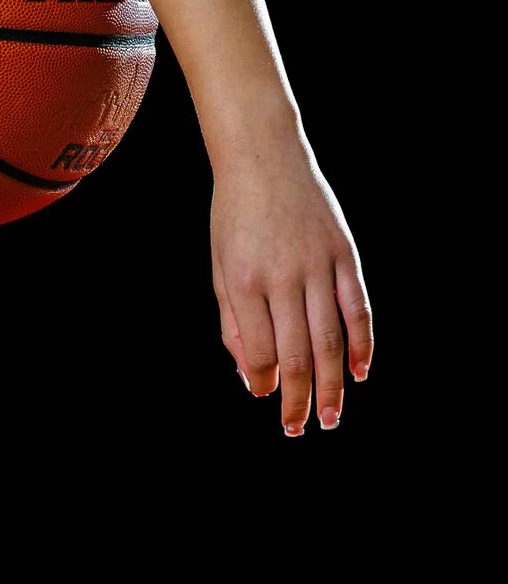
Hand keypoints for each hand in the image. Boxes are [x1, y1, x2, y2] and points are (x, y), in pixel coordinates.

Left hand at [210, 145, 371, 433]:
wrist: (263, 154)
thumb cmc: (235, 216)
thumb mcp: (220, 265)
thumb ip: (233, 321)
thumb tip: (251, 375)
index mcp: (244, 279)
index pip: (259, 349)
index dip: (263, 381)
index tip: (266, 398)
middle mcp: (283, 274)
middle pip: (297, 352)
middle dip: (300, 398)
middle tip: (300, 429)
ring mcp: (318, 263)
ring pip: (331, 338)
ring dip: (333, 384)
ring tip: (332, 418)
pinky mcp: (345, 252)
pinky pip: (358, 307)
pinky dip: (363, 343)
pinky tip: (360, 372)